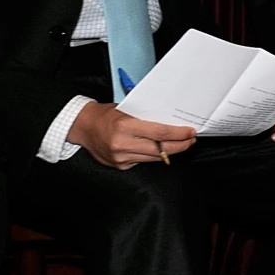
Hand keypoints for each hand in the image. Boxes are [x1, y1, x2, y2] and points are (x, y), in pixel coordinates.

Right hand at [68, 101, 195, 170]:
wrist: (83, 127)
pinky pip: (144, 162)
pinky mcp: (120, 165)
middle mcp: (123, 143)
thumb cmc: (106, 115)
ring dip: (170, 152)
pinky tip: (161, 150)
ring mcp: (121, 157)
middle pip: (161, 149)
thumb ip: (147, 117)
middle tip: (191, 140)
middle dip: (181, 145)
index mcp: (125, 125)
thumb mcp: (127, 109)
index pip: (161, 132)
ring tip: (181, 144)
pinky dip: (154, 156)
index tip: (191, 132)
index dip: (180, 134)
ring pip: (155, 158)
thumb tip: (173, 120)